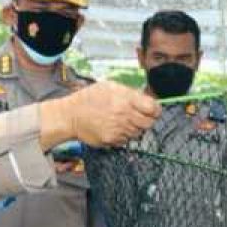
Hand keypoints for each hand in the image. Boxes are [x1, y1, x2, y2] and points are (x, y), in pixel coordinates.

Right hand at [40, 81, 159, 147]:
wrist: (70, 115)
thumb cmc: (89, 98)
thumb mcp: (110, 87)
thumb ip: (130, 93)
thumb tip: (147, 100)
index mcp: (125, 99)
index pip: (153, 108)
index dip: (155, 110)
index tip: (153, 110)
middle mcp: (124, 114)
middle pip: (149, 123)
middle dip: (147, 120)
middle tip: (138, 117)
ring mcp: (119, 129)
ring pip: (138, 133)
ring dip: (134, 128)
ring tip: (122, 121)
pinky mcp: (112, 140)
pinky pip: (126, 140)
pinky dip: (123, 135)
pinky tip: (113, 128)